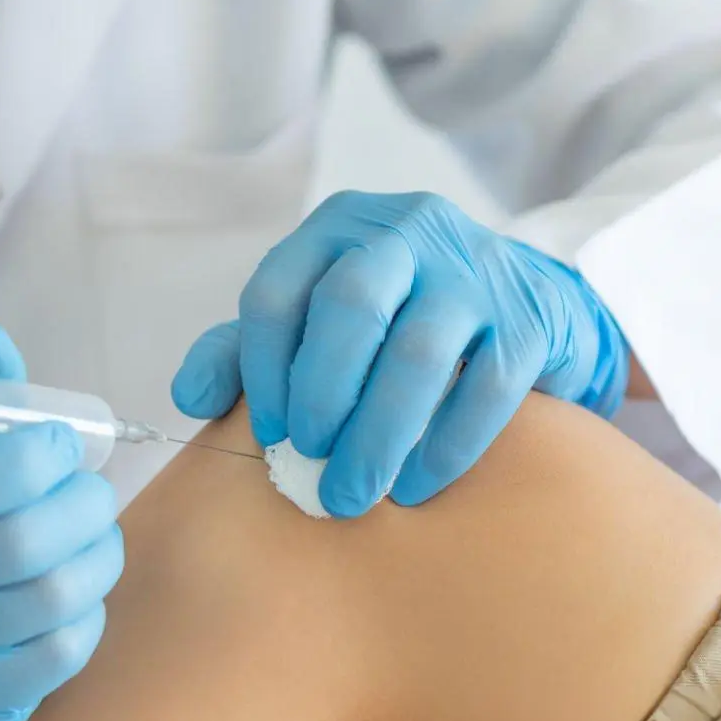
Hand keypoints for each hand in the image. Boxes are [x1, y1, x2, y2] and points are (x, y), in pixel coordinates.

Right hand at [0, 322, 122, 720]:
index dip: (20, 462)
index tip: (60, 443)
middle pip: (15, 548)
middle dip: (80, 506)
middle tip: (89, 489)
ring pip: (51, 599)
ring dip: (96, 555)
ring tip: (93, 533)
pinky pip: (60, 654)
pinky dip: (88, 612)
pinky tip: (78, 587)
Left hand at [170, 191, 630, 517]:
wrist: (531, 301)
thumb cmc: (399, 317)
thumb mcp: (319, 314)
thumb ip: (249, 349)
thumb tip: (189, 396)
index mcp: (339, 228)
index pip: (279, 289)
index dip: (263, 368)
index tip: (269, 432)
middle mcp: (406, 233)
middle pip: (349, 305)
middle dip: (321, 393)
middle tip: (307, 460)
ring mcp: (474, 270)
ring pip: (419, 350)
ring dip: (379, 432)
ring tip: (355, 492)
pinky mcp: (529, 318)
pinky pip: (488, 386)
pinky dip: (446, 445)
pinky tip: (416, 486)